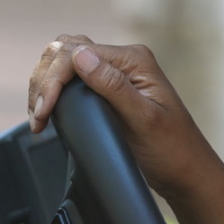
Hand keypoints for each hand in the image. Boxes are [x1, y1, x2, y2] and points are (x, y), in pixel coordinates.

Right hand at [27, 35, 221, 196]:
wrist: (185, 173)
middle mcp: (124, 60)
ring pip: (64, 62)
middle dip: (44, 81)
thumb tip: (81, 56)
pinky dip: (54, 91)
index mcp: (134, 60)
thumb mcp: (143, 119)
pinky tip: (48, 111)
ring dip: (44, 85)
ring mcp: (116, 73)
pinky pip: (72, 79)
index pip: (77, 53)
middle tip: (38, 115)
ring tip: (38, 116)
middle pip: (66, 51)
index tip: (43, 110)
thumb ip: (113, 86)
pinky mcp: (108, 89)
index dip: (53, 79)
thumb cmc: (172, 149)